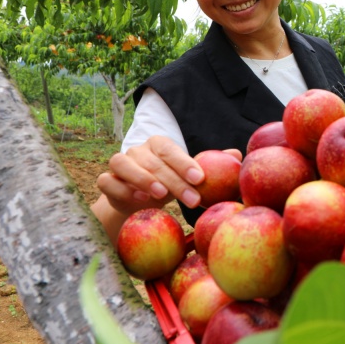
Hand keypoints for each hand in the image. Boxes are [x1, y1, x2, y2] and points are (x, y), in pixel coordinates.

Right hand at [91, 136, 241, 241]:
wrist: (140, 199)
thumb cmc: (170, 183)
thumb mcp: (189, 175)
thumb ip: (209, 164)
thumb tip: (238, 155)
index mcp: (159, 144)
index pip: (171, 149)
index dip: (185, 163)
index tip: (200, 179)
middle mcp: (138, 150)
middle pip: (153, 162)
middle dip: (174, 181)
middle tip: (192, 199)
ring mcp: (119, 164)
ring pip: (124, 164)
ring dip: (143, 179)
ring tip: (161, 196)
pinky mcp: (107, 181)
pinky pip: (107, 182)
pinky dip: (121, 189)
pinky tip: (138, 199)